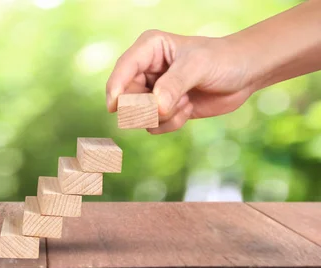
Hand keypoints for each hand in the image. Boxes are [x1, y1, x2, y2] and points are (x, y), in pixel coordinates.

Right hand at [106, 30, 257, 133]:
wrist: (246, 73)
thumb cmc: (223, 60)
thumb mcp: (198, 66)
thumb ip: (173, 85)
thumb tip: (153, 108)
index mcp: (149, 49)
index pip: (123, 69)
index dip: (115, 88)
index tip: (114, 107)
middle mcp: (146, 69)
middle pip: (127, 97)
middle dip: (147, 107)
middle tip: (166, 106)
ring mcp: (154, 91)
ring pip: (139, 115)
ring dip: (163, 115)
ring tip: (185, 100)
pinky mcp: (163, 109)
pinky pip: (153, 126)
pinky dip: (171, 123)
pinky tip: (188, 108)